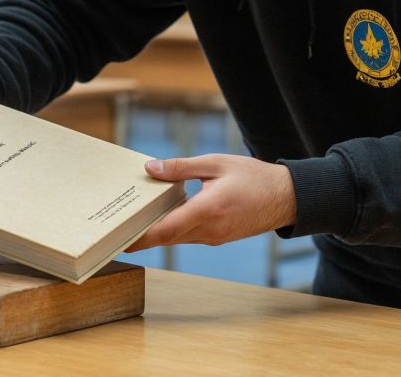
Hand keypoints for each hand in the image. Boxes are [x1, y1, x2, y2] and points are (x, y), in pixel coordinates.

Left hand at [126, 154, 296, 250]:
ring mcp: (214, 237)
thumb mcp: (215, 163)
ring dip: (156, 233)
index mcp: (209, 209)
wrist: (286, 197)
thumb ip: (181, 167)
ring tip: (131, 222)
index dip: (141, 236)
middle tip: (114, 232)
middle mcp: (210, 229)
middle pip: (166, 237)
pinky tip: (160, 218)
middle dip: (140, 236)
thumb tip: (150, 167)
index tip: (120, 238)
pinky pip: (189, 236)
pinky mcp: (217, 238)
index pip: (167, 229)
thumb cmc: (253, 176)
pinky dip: (172, 230)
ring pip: (177, 238)